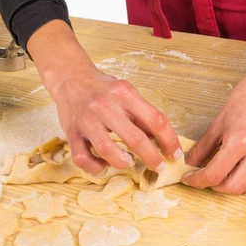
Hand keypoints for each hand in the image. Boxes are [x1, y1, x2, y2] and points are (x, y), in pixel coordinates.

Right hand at [27, 21, 182, 174]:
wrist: (70, 78)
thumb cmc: (104, 89)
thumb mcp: (127, 93)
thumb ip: (143, 114)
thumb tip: (163, 140)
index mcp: (124, 94)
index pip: (155, 120)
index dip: (169, 140)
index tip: (175, 154)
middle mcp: (105, 106)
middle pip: (135, 138)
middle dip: (152, 157)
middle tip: (159, 166)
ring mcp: (86, 120)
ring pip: (107, 150)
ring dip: (122, 162)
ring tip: (129, 163)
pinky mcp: (71, 133)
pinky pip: (82, 158)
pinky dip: (96, 167)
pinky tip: (104, 165)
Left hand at [182, 24, 245, 194]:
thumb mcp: (218, 123)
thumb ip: (203, 147)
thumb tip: (190, 163)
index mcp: (239, 142)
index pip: (215, 174)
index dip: (198, 181)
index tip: (190, 179)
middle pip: (233, 188)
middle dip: (216, 188)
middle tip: (206, 178)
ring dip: (231, 183)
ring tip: (222, 170)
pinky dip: (245, 174)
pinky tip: (240, 161)